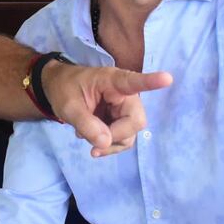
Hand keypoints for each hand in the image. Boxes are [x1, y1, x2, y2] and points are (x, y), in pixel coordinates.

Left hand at [41, 63, 172, 157]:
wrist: (56, 89)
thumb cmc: (63, 89)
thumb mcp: (68, 106)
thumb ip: (85, 123)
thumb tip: (106, 143)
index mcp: (112, 81)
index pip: (134, 82)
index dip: (151, 82)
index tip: (167, 78)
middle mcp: (124, 95)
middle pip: (135, 121)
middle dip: (116, 135)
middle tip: (92, 140)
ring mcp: (123, 109)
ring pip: (130, 134)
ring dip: (111, 144)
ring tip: (86, 139)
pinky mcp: (120, 120)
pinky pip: (123, 138)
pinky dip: (109, 145)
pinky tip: (92, 141)